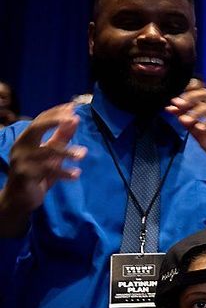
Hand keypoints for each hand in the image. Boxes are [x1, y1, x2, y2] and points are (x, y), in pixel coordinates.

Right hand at [1, 104, 86, 232]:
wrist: (19, 199)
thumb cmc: (37, 173)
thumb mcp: (51, 154)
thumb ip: (61, 137)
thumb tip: (75, 119)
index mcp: (25, 139)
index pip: (39, 120)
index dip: (56, 113)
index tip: (73, 107)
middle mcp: (20, 147)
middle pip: (36, 128)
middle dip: (55, 121)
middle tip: (74, 118)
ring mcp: (21, 161)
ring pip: (47, 151)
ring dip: (67, 152)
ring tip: (83, 154)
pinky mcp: (25, 175)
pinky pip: (47, 170)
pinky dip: (64, 172)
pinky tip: (77, 174)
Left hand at [166, 89, 205, 180]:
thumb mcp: (202, 134)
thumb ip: (190, 123)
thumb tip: (173, 111)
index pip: (200, 96)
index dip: (186, 98)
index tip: (172, 105)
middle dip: (190, 99)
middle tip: (178, 106)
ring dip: (197, 112)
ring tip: (186, 121)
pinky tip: (201, 128)